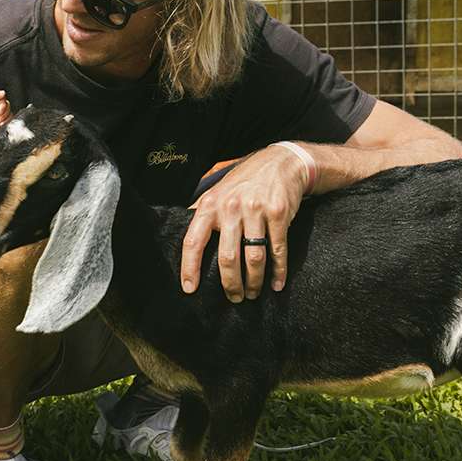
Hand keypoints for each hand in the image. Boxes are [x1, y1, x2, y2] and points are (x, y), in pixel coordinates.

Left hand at [179, 145, 308, 301]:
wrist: (280, 162)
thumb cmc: (244, 183)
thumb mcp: (218, 191)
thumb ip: (203, 213)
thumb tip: (181, 238)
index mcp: (210, 205)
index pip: (193, 241)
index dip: (189, 268)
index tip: (190, 289)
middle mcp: (231, 207)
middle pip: (227, 257)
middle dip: (230, 284)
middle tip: (234, 298)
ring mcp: (256, 210)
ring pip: (253, 258)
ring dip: (254, 282)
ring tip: (252, 294)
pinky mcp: (279, 213)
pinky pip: (277, 250)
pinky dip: (278, 271)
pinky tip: (277, 284)